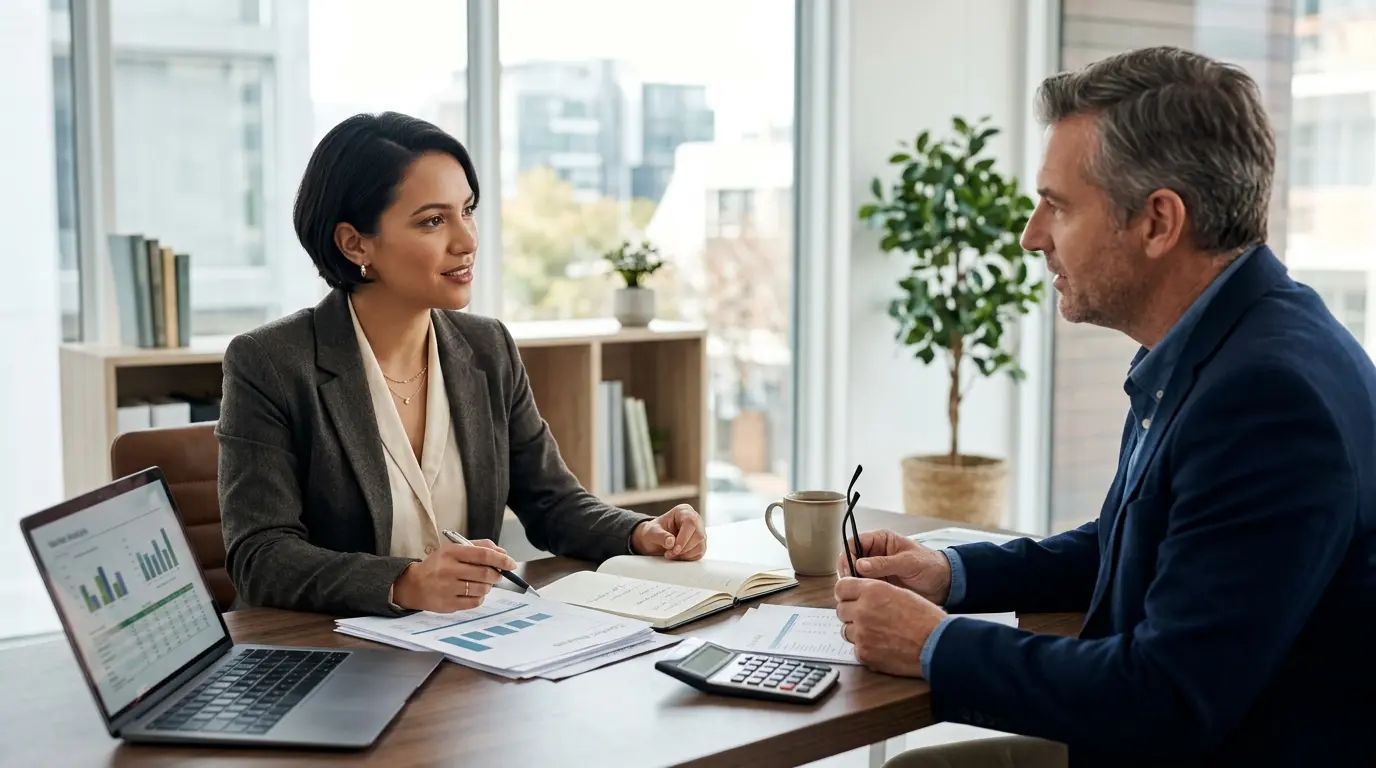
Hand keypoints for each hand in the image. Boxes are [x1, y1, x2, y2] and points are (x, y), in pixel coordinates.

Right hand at [391, 538, 516, 612]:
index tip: (511, 563)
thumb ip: (478, 547)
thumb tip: (502, 554)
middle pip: (485, 573)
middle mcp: (449, 570)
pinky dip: (480, 597)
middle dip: (496, 575)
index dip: (500, 559)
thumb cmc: (438, 566)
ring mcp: (448, 588)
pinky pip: (475, 602)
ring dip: (488, 586)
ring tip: (482, 583)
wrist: (413, 585)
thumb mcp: (453, 550)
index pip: (482, 554)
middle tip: (497, 575)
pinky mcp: (448, 604)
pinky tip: (473, 592)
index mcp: (451, 553)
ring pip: (482, 589)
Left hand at [631, 504, 705, 560]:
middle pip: (698, 535)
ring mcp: (699, 532)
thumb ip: (660, 536)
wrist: (652, 541)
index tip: (674, 549)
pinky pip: (699, 553)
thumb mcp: (651, 532)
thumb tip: (671, 542)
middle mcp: (695, 520)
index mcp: (683, 511)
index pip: (691, 522)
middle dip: (683, 548)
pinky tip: (677, 556)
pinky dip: (688, 558)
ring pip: (700, 546)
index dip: (684, 537)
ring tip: (671, 554)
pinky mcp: (699, 544)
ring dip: (685, 554)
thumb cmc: (653, 533)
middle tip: (669, 554)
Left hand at [835, 577, 945, 677]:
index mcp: (872, 591)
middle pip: (841, 610)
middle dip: (851, 614)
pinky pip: (856, 648)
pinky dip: (866, 648)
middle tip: (868, 618)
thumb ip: (876, 592)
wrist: (937, 645)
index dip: (845, 594)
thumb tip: (859, 595)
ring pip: (846, 630)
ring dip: (858, 632)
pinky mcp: (864, 653)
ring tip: (879, 633)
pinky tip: (883, 646)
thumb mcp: (901, 593)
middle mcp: (863, 610)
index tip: (849, 598)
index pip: (840, 588)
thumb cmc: (926, 619)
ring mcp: (861, 633)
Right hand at [837, 528, 951, 604]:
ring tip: (859, 594)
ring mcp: (875, 570)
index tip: (850, 570)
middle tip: (852, 585)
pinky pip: (864, 588)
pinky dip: (861, 593)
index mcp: (881, 540)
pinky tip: (865, 600)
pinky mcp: (879, 585)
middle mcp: (874, 554)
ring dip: (854, 584)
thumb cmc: (930, 565)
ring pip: (854, 576)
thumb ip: (885, 563)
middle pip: (850, 560)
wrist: (944, 584)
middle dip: (848, 572)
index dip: (848, 556)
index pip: (854, 543)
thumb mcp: (908, 562)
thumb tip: (860, 564)